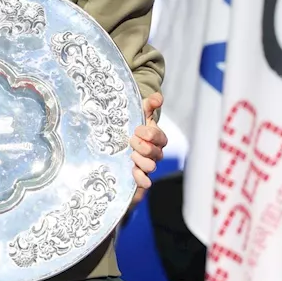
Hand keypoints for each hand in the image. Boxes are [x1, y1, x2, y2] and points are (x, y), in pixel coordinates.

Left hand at [130, 91, 167, 205]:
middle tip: (131, 141)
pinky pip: (145, 182)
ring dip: (141, 162)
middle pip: (155, 153)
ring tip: (131, 156)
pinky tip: (133, 173)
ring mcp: (147, 165)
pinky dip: (141, 179)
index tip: (136, 130)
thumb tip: (158, 98)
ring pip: (150, 167)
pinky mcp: (138, 176)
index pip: (159, 137)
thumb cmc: (133, 126)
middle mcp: (154, 153)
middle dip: (143, 147)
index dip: (149, 134)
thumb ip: (149, 104)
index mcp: (156, 138)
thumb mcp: (139, 113)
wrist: (122, 140)